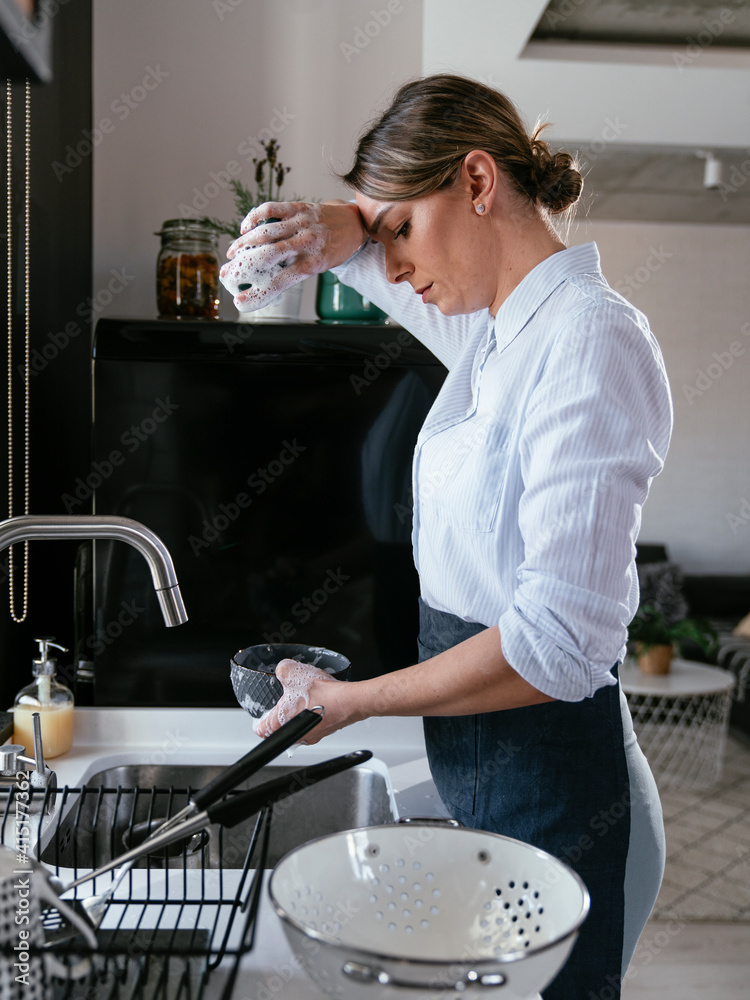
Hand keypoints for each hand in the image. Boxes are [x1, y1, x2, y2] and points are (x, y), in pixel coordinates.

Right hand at [219, 200, 366, 312]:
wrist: (354, 224)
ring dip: (244, 244)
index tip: (239, 302)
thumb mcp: (318, 268)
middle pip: (268, 255)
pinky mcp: (298, 207)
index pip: (281, 282)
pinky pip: (270, 209)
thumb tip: (263, 284)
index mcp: (313, 264)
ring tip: (231, 253)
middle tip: (226, 273)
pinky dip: (253, 218)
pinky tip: (245, 229)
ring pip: (265, 232)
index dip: (258, 294)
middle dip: (243, 265)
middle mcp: (307, 243)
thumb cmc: (333, 250)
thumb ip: (293, 272)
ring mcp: (302, 223)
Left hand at [253, 657, 360, 743]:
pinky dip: (314, 713)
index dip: (258, 722)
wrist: (350, 701)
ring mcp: (313, 735)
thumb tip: (282, 670)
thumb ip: (282, 670)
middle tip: (284, 702)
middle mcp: (297, 734)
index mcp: (282, 724)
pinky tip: (320, 700)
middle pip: (280, 729)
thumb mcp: (294, 673)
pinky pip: (315, 723)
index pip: (261, 730)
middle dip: (281, 714)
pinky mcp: (326, 730)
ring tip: (304, 698)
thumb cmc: (324, 695)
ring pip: (299, 726)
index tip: (259, 717)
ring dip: (299, 713)